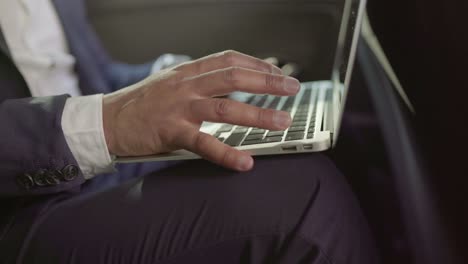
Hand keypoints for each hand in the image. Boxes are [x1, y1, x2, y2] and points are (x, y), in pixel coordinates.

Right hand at [103, 50, 299, 170]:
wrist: (106, 120)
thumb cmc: (141, 104)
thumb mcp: (171, 83)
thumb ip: (197, 83)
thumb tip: (227, 87)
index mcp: (187, 71)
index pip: (229, 59)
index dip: (257, 64)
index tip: (278, 72)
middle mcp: (186, 85)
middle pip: (233, 77)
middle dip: (267, 82)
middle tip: (292, 89)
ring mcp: (179, 108)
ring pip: (224, 108)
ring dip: (257, 115)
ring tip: (282, 122)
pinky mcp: (170, 132)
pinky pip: (204, 144)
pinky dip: (226, 154)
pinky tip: (245, 162)